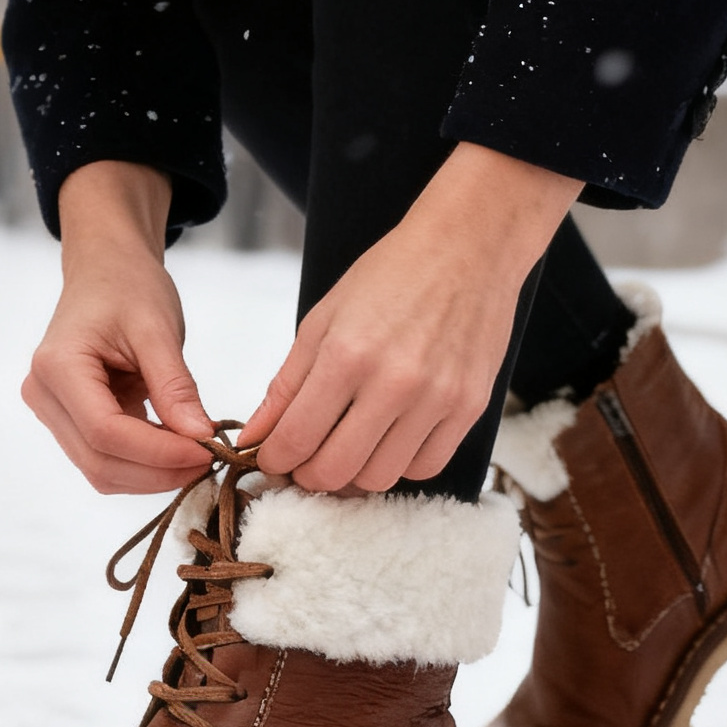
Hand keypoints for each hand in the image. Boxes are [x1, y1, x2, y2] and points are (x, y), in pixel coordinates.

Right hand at [22, 161, 216, 493]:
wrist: (106, 270)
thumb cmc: (127, 285)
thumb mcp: (157, 328)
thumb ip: (175, 386)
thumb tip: (199, 438)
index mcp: (57, 366)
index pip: (105, 431)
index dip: (158, 451)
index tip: (208, 451)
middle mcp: (43, 394)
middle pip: (100, 459)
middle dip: (158, 469)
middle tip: (211, 459)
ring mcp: (52, 411)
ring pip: (101, 469)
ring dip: (152, 473)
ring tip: (198, 453)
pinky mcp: (69, 420)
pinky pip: (105, 458)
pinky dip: (143, 463)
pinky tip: (176, 447)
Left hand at [242, 145, 579, 491]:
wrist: (467, 249)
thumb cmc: (389, 276)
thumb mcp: (322, 319)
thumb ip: (286, 384)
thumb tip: (255, 435)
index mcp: (346, 355)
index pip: (296, 439)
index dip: (274, 460)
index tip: (270, 458)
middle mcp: (393, 383)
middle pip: (336, 471)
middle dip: (308, 476)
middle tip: (303, 460)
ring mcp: (436, 400)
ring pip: (381, 477)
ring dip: (354, 474)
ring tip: (344, 446)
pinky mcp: (470, 408)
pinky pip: (426, 466)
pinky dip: (399, 463)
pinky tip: (387, 437)